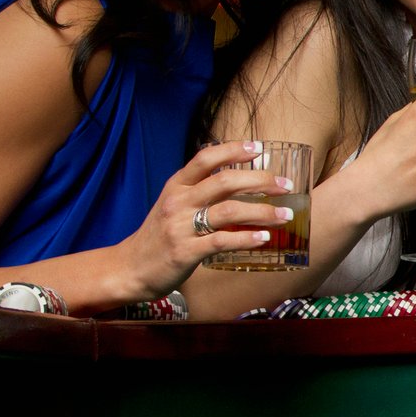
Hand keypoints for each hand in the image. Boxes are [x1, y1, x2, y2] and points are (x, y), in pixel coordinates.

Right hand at [116, 140, 298, 300]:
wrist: (130, 268)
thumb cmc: (159, 235)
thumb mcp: (173, 205)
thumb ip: (199, 191)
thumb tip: (239, 180)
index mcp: (176, 186)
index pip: (205, 158)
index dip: (232, 150)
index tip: (258, 148)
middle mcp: (178, 202)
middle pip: (224, 182)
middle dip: (260, 181)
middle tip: (286, 185)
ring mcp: (181, 227)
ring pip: (229, 211)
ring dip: (262, 212)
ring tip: (285, 215)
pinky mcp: (186, 252)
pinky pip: (222, 241)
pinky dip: (247, 239)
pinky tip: (264, 238)